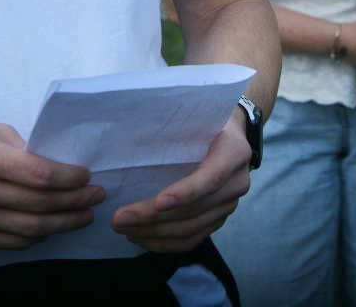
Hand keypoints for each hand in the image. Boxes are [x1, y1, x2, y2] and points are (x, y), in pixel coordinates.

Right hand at [0, 119, 105, 249]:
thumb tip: (56, 165)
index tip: (86, 175)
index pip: (39, 175)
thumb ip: (21, 147)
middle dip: (75, 201)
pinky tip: (52, 226)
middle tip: (95, 196)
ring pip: (30, 228)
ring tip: (83, 215)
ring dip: (64, 223)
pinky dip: (38, 236)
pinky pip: (12, 241)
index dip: (70, 178)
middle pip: (40, 204)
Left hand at [110, 116, 250, 252]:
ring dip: (154, 233)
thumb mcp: (198, 113)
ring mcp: (229, 205)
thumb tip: (132, 134)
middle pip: (194, 209)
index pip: (211, 178)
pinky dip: (166, 243)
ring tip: (124, 229)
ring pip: (191, 229)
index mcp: (233, 153)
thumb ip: (177, 124)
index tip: (158, 203)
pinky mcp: (218, 219)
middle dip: (154, 218)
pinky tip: (141, 238)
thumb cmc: (207, 119)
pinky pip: (192, 239)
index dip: (185, 193)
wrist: (232, 133)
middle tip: (119, 219)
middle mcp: (236, 183)